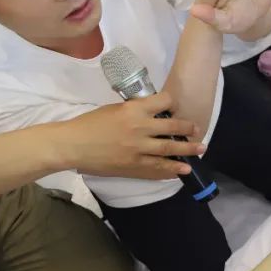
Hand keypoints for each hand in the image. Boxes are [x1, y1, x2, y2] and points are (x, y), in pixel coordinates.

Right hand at [54, 93, 203, 179]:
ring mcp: (138, 148)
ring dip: (187, 150)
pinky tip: (182, 170)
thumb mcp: (114, 109)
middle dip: (188, 128)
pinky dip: (171, 169)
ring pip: (169, 149)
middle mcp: (140, 127)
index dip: (172, 103)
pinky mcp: (133, 165)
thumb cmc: (89, 124)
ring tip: (200, 150)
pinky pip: (157, 168)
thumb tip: (151, 114)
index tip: (176, 106)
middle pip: (173, 127)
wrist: (71, 145)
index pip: (164, 101)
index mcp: (133, 109)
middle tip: (197, 130)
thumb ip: (134, 111)